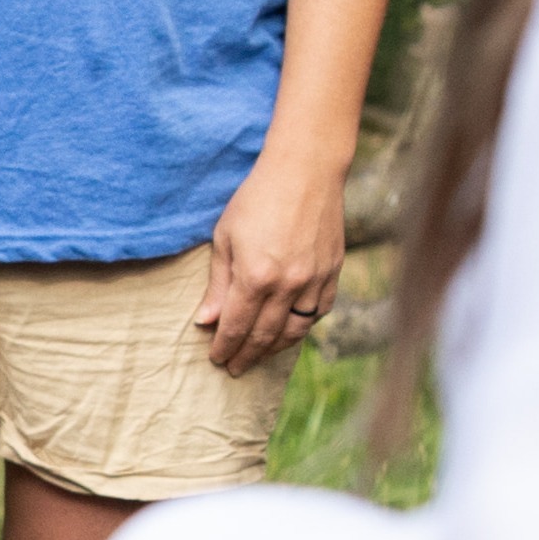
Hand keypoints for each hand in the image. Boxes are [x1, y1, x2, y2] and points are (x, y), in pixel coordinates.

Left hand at [196, 137, 346, 374]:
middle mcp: (288, 285)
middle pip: (264, 335)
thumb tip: (206, 322)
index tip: (216, 359)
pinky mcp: (332, 272)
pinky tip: (289, 332)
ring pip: (295, 330)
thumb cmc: (257, 199)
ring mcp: (314, 281)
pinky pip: (319, 312)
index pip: (236, 326)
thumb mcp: (225, 237)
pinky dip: (303, 327)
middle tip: (234, 368)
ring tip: (258, 356)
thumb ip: (218, 284)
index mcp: (255, 276)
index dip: (224, 347)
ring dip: (274, 348)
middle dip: (246, 355)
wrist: (305, 171)